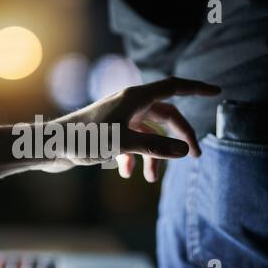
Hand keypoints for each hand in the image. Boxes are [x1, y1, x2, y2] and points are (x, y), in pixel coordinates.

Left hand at [48, 77, 219, 178]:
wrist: (51, 146)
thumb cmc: (84, 139)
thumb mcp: (125, 144)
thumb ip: (156, 147)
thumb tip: (185, 151)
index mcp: (135, 98)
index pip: (173, 87)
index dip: (197, 89)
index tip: (217, 93)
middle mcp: (128, 104)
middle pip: (165, 115)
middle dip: (179, 136)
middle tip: (195, 156)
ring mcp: (118, 118)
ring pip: (147, 133)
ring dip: (153, 155)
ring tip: (152, 179)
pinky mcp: (108, 132)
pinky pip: (131, 142)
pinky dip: (133, 157)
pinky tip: (126, 173)